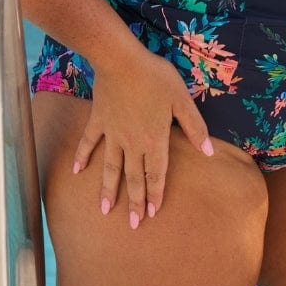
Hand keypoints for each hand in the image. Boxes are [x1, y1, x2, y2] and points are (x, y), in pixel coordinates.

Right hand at [71, 48, 213, 227]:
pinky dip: (82, 156)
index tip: (151, 214)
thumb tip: (209, 152)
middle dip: (134, 201)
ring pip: (110, 167)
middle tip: (132, 225)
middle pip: (133, 177)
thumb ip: (195, 127)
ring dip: (107, 189)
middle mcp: (132, 143)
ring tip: (103, 210)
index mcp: (154, 140)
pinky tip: (76, 171)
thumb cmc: (156, 78)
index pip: (156, 174)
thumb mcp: (182, 100)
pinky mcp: (98, 120)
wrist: (121, 61)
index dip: (155, 194)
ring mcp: (112, 133)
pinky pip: (89, 142)